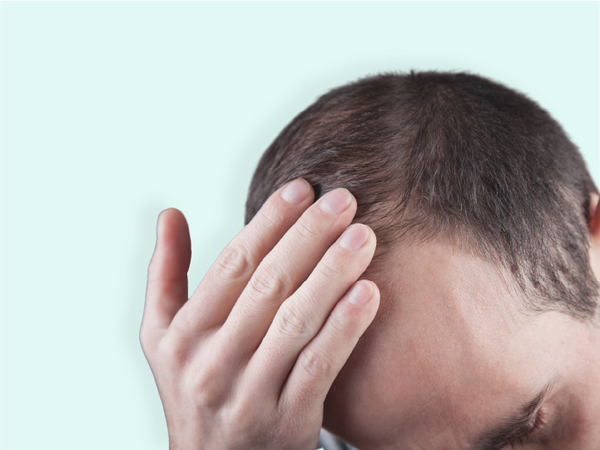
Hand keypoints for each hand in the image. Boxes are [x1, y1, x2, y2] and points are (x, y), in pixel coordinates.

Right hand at [140, 179, 379, 449]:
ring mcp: (249, 394)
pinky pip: (319, 367)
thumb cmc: (194, 387)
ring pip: (296, 323)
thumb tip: (170, 214)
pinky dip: (345, 328)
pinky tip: (369, 293)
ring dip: (332, 274)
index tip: (302, 188)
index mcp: (181, 335)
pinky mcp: (287, 422)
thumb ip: (165, 274)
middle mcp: (211, 363)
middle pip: (267, 286)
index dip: (268, 222)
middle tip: (344, 200)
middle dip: (309, 237)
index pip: (231, 265)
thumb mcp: (163, 336)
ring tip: (363, 236)